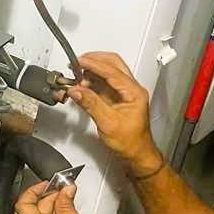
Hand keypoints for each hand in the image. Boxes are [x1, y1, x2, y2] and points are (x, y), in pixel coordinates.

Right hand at [66, 52, 161, 175]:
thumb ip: (91, 104)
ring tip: (77, 75)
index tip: (79, 61)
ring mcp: (124, 93)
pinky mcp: (117, 98)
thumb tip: (76, 90)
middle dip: (95, 60)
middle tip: (77, 62)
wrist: (136, 153)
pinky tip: (82, 85)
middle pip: (114, 64)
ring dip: (92, 71)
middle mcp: (131, 89)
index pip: (112, 71)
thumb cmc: (130, 142)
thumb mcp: (108, 123)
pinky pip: (104, 84)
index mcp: (134, 92)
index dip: (94, 64)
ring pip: (108, 72)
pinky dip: (92, 81)